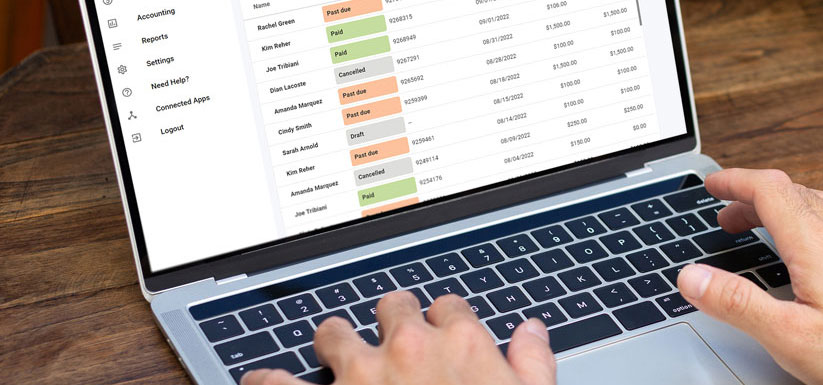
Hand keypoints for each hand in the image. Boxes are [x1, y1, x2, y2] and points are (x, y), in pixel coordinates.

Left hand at [241, 292, 554, 384]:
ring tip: (333, 349)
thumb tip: (530, 331)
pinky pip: (279, 384)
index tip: (441, 330)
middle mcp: (409, 348)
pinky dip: (269, 382)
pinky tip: (266, 382)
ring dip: (334, 340)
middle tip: (392, 339)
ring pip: (336, 332)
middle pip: (393, 308)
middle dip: (392, 318)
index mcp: (462, 345)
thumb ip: (531, 363)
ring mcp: (362, 372)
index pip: (449, 307)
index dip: (444, 319)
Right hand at [677, 169, 822, 384]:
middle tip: (728, 215)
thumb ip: (739, 304)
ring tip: (768, 229)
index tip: (712, 183)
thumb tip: (694, 277)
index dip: (734, 180)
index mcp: (818, 243)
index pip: (768, 189)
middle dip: (754, 198)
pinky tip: (822, 253)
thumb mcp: (791, 337)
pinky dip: (817, 225)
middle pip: (794, 194)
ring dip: (787, 209)